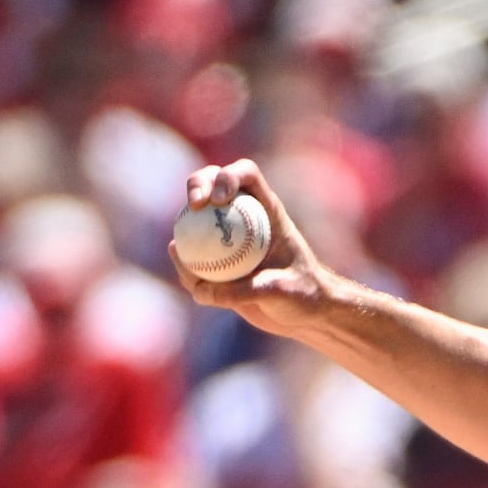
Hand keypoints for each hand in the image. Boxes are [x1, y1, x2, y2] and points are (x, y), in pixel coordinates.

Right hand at [176, 160, 341, 343]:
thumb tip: (203, 290)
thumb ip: (246, 290)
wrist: (306, 313)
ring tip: (180, 251)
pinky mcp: (216, 260)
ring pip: (196, 219)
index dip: (228, 176)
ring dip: (184, 229)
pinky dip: (187, 267)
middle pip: (213, 183)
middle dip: (197, 184)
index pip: (247, 175)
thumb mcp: (282, 291)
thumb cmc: (304, 294)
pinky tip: (190, 280)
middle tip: (194, 206)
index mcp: (268, 209)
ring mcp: (227, 236)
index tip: (218, 199)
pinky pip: (194, 258)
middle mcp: (244, 215)